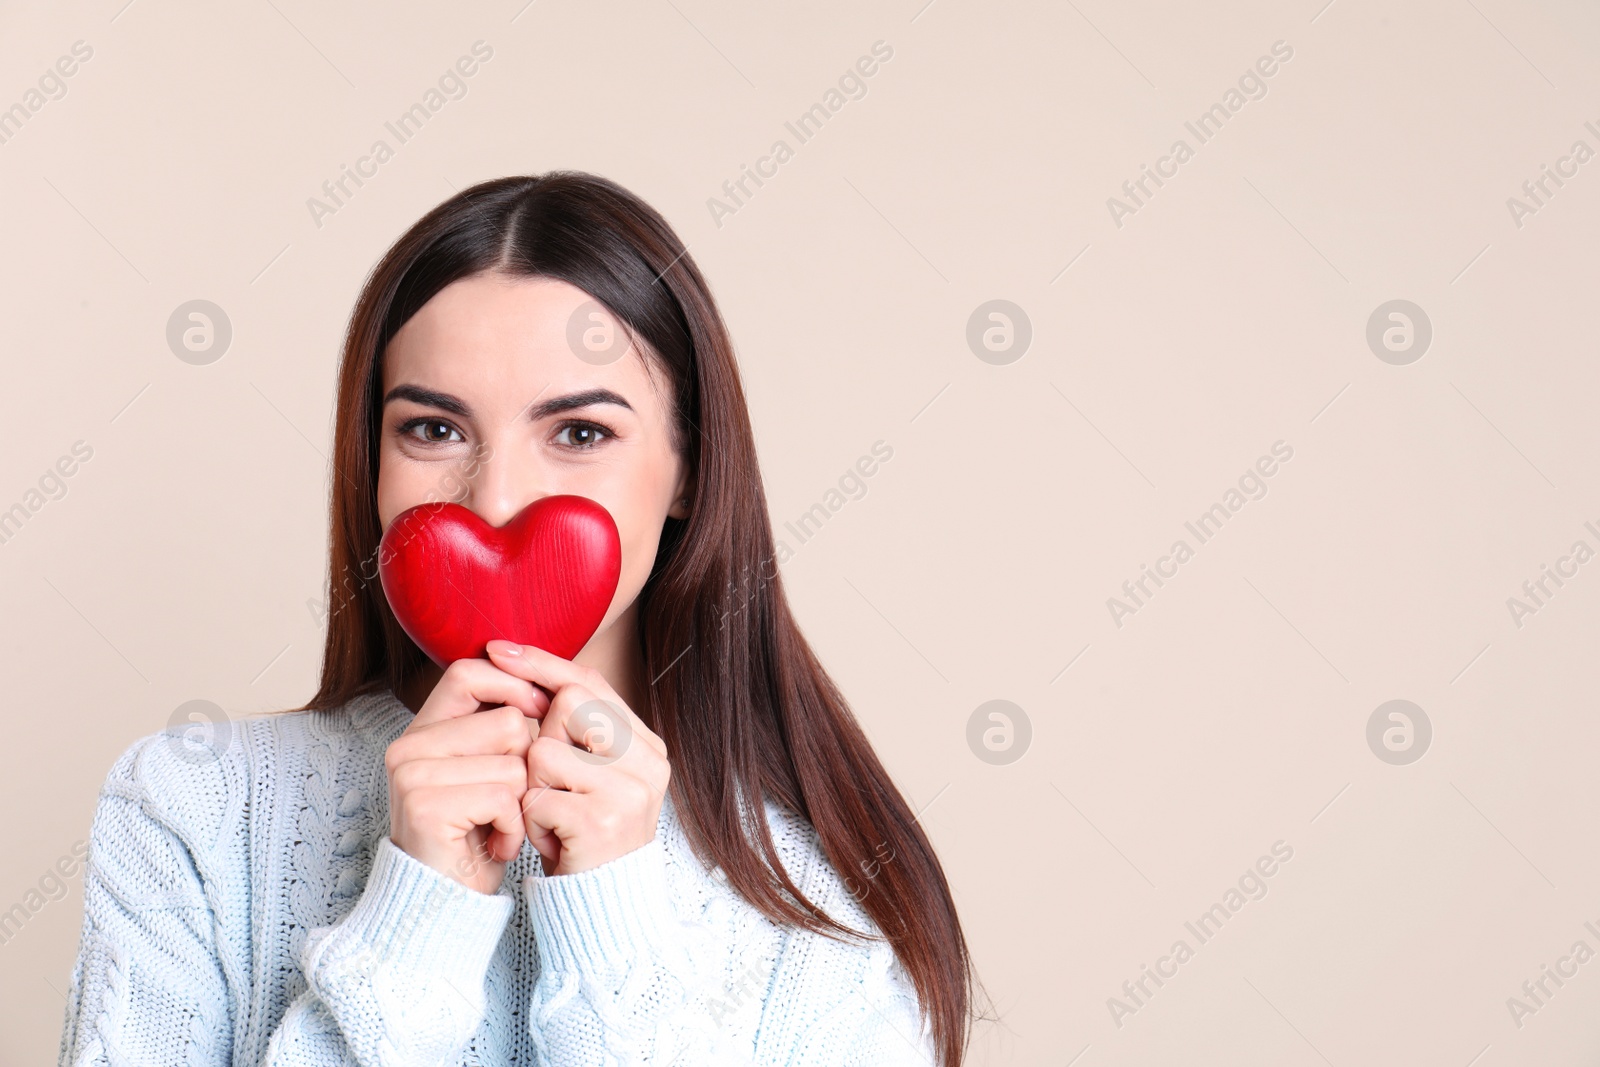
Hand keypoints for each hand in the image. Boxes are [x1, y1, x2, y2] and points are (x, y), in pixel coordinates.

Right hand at [385, 657, 548, 893]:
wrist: (448, 905)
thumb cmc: (478, 835)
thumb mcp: (492, 771)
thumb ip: (504, 727)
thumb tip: (552, 682)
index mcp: (423, 729)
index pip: (468, 672)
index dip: (513, 686)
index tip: (540, 711)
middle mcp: (408, 746)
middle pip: (507, 722)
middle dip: (525, 764)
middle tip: (505, 802)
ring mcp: (412, 775)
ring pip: (513, 762)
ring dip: (522, 801)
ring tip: (499, 826)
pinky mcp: (426, 807)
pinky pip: (504, 797)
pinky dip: (514, 827)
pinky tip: (496, 845)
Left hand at [485, 639, 670, 876]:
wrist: (602, 908)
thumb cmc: (585, 836)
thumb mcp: (590, 776)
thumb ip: (578, 728)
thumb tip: (530, 666)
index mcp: (647, 745)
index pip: (591, 682)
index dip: (543, 663)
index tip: (498, 649)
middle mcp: (648, 761)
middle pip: (568, 705)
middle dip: (541, 738)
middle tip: (549, 781)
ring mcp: (629, 790)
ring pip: (545, 751)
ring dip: (532, 786)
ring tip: (552, 815)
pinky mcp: (600, 820)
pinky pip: (536, 796)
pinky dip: (530, 822)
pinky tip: (551, 840)